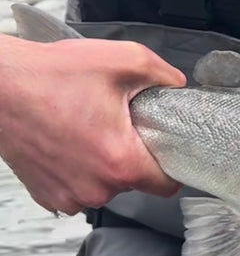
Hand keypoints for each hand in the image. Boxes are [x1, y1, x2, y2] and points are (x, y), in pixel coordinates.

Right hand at [0, 33, 185, 214]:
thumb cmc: (50, 75)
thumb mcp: (124, 60)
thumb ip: (164, 76)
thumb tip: (177, 86)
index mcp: (120, 162)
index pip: (167, 186)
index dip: (172, 165)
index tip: (166, 149)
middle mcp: (94, 188)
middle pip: (134, 182)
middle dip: (132, 153)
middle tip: (117, 123)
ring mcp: (67, 195)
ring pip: (105, 186)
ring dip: (103, 163)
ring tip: (87, 128)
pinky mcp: (46, 194)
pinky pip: (77, 187)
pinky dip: (78, 168)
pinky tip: (69, 141)